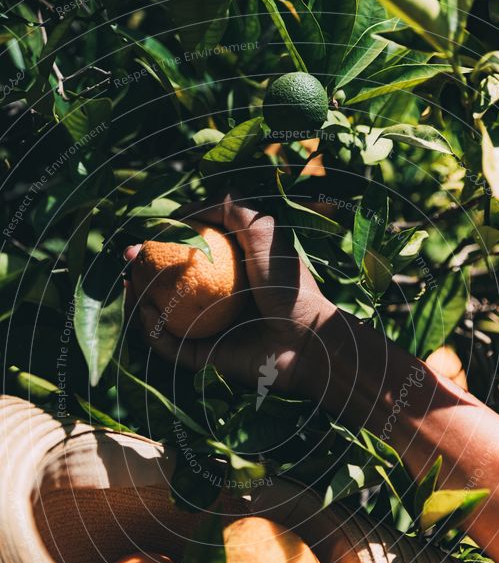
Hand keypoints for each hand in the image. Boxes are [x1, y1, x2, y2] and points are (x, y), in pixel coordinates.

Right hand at [125, 193, 336, 397]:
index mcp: (228, 274)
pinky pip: (168, 345)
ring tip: (130, 281)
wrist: (305, 340)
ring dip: (138, 299)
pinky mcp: (203, 358)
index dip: (163, 243)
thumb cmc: (289, 286)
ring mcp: (207, 331)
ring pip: (160, 316)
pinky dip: (151, 329)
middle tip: (128, 256)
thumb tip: (200, 204)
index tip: (149, 232)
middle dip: (141, 271)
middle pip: (166, 286)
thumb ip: (236, 210)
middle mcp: (214, 302)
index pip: (186, 255)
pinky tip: (143, 309)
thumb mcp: (265, 233)